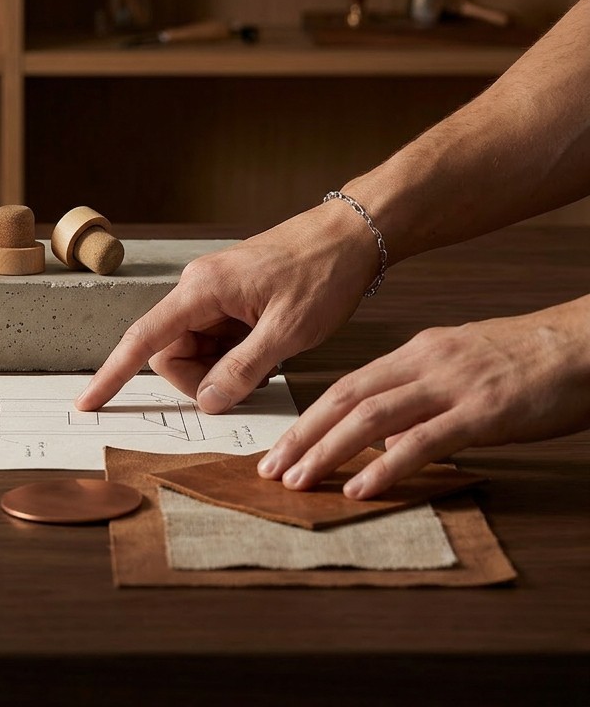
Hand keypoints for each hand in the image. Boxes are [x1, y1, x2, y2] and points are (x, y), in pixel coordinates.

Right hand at [75, 203, 379, 411]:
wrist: (354, 233)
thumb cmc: (324, 273)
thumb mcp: (287, 332)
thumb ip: (241, 370)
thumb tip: (206, 402)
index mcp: (201, 290)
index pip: (143, 340)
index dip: (113, 375)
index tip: (88, 403)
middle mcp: (198, 289)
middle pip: (171, 352)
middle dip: (199, 379)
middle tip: (247, 384)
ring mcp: (214, 293)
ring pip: (196, 349)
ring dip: (222, 368)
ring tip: (268, 358)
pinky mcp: (231, 297)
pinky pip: (216, 338)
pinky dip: (235, 355)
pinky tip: (267, 350)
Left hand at [258, 296, 589, 498]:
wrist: (584, 344)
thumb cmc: (526, 361)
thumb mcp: (460, 369)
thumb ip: (419, 398)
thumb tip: (384, 438)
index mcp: (415, 353)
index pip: (346, 386)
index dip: (307, 418)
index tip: (279, 447)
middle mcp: (424, 364)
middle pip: (345, 399)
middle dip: (302, 435)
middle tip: (271, 469)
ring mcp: (451, 385)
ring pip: (372, 418)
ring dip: (328, 451)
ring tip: (299, 480)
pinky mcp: (483, 411)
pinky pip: (424, 440)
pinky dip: (386, 465)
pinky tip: (360, 487)